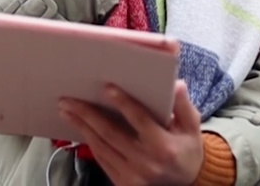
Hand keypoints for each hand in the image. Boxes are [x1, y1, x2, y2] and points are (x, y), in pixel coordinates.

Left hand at [59, 80, 204, 185]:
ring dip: (82, 126)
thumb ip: (183, 105)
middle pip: (111, 133)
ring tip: (67, 110)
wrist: (188, 183)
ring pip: (101, 146)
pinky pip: (102, 159)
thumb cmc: (187, 150)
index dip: (122, 103)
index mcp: (164, 146)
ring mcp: (132, 175)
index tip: (107, 88)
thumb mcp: (192, 127)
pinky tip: (80, 128)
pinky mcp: (123, 183)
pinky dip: (89, 142)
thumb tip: (177, 84)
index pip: (139, 120)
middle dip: (87, 114)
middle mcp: (146, 162)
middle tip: (69, 99)